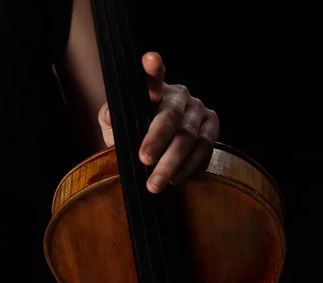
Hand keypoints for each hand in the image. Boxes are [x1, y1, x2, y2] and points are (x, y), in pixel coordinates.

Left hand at [98, 51, 218, 192]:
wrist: (161, 150)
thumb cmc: (136, 134)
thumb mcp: (118, 126)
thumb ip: (110, 118)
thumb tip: (109, 115)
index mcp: (155, 89)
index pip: (152, 76)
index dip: (152, 68)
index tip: (150, 59)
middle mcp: (179, 96)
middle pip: (171, 115)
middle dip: (157, 139)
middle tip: (145, 159)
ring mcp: (198, 111)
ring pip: (188, 137)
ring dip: (171, 163)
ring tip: (155, 184)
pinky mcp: (212, 126)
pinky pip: (204, 148)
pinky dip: (188, 167)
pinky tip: (175, 179)